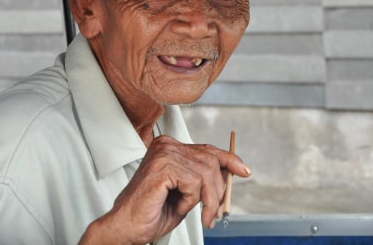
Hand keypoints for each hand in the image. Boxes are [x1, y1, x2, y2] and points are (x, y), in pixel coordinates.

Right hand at [79, 135, 250, 244]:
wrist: (128, 227)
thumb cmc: (153, 213)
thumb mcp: (187, 193)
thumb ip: (205, 179)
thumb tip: (233, 171)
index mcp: (169, 147)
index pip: (207, 149)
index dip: (229, 160)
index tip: (244, 171)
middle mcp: (166, 145)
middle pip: (211, 161)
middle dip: (218, 190)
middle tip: (214, 213)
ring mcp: (163, 154)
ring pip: (205, 174)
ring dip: (207, 200)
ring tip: (199, 215)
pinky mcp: (163, 167)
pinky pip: (194, 183)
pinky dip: (191, 200)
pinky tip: (178, 206)